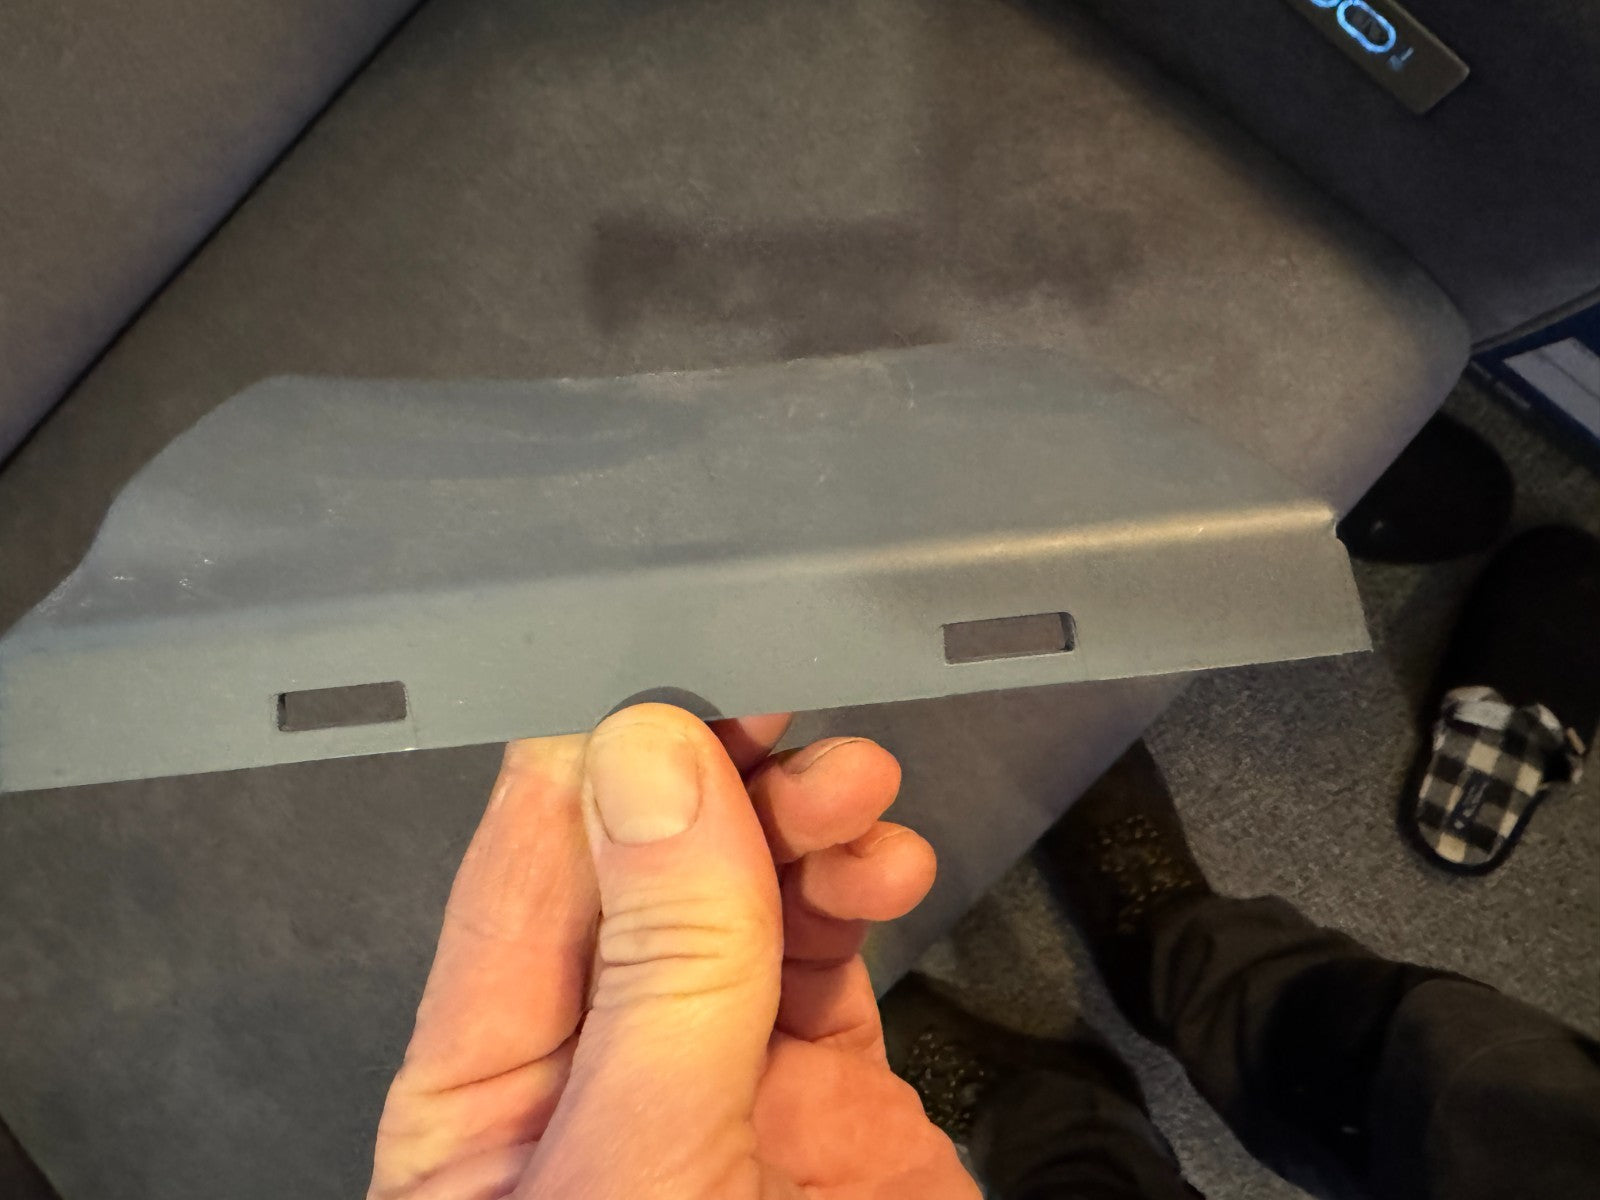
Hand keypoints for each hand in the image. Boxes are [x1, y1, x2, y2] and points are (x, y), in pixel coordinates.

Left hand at [369, 703, 977, 1198]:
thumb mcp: (640, 1172)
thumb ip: (655, 968)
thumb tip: (645, 754)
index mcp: (487, 1089)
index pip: (526, 872)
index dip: (600, 763)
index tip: (682, 684)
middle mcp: (599, 1067)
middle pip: (651, 868)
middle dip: (723, 788)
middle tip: (798, 742)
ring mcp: (719, 1079)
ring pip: (749, 897)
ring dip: (802, 827)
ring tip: (858, 801)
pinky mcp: (829, 1101)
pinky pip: (832, 960)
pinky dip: (858, 894)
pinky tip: (884, 866)